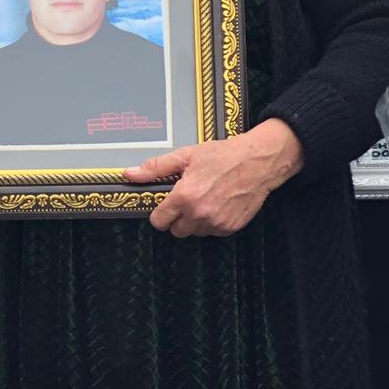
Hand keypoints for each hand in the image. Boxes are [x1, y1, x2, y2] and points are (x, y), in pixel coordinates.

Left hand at [123, 119, 303, 238]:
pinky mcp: (232, 227)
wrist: (259, 161)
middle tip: (188, 201)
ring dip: (196, 222)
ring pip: (195, 232)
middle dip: (178, 219)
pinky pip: (214, 232)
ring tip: (206, 200)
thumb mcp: (186, 156)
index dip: (160, 214)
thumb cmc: (223, 155)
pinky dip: (213, 223)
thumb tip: (129, 174)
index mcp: (184, 197)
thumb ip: (155, 168)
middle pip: (176, 231)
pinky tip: (219, 205)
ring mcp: (217, 222)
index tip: (166, 206)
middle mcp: (199, 213)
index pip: (159, 221)